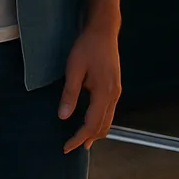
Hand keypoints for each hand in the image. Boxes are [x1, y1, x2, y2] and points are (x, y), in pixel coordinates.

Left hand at [59, 21, 121, 153]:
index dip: (78, 138)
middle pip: (103, 126)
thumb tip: (63, 116)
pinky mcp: (114, 87)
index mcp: (104, 92)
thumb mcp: (74, 69)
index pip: (92, 124)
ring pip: (108, 120)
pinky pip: (109, 111)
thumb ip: (70, 94)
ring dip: (95, 132)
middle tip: (71, 147)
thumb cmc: (87, 47)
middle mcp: (113, 95)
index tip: (65, 147)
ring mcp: (116, 91)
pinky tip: (90, 121)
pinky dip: (99, 122)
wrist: (103, 30)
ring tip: (82, 140)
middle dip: (87, 138)